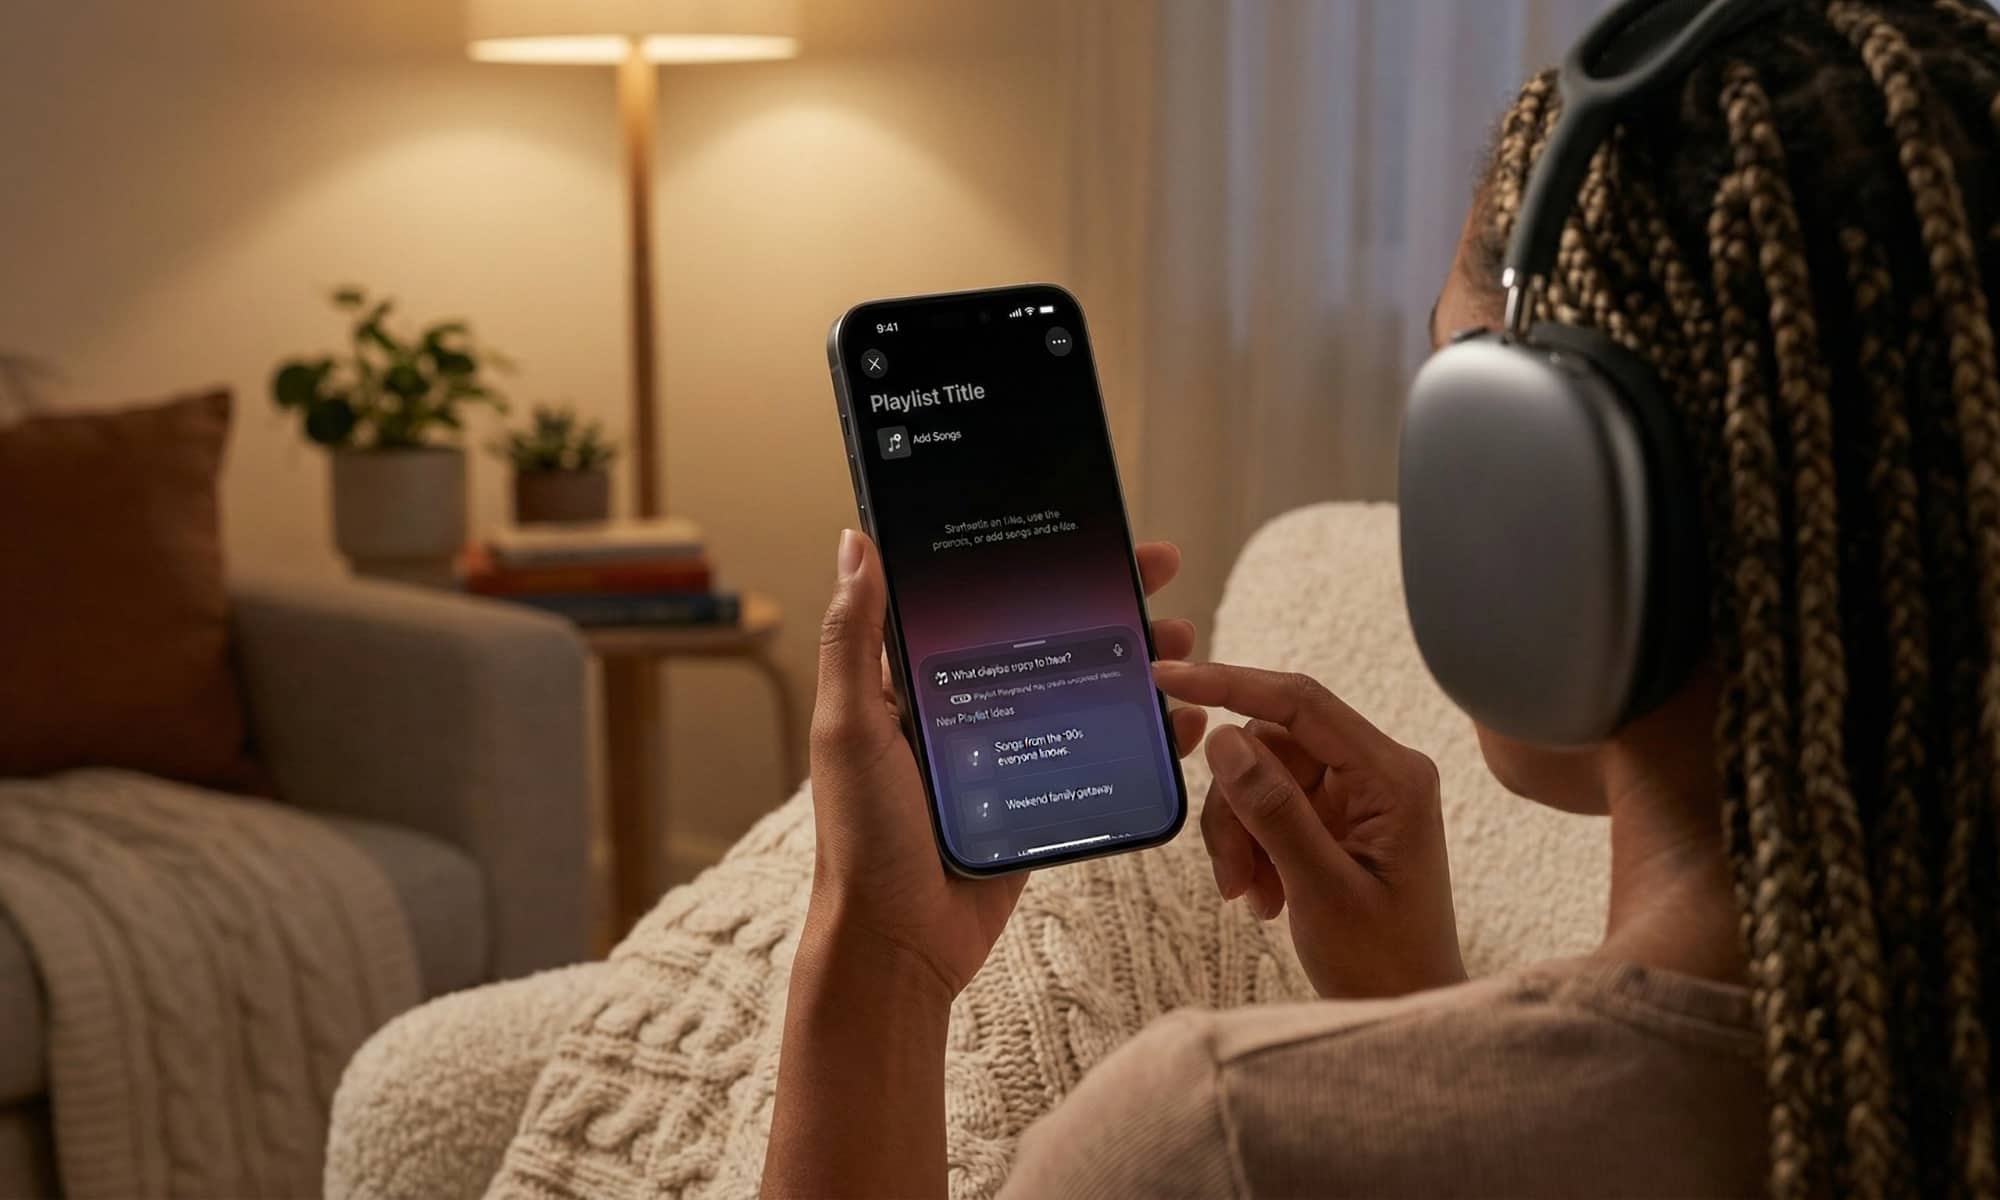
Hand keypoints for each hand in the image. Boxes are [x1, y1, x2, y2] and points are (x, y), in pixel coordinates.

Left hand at [806, 530, 1205, 995]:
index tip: (1084, 531)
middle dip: (1104, 602)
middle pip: (1046, 635)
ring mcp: (1006, 751)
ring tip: (1180, 644)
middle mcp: (965, 706)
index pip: (983, 600)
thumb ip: (854, 640)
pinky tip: (1179, 723)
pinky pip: (1097, 753)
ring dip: (1134, 661)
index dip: (1033, 562)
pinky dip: (1141, 733)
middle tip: (1157, 574)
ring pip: (1081, 688)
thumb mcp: (851, 728)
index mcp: (916, 680)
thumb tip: (853, 543)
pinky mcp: (1038, 797)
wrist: (900, 945)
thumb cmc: (863, 838)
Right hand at [1151, 662, 1465, 999]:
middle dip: (1236, 806)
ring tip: (1249, 897)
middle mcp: (1379, 772)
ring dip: (1241, 836)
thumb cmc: (1384, 963)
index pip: (1301, 702)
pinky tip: (1264, 897)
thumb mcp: (1320, 889)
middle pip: (1271, 745)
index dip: (1230, 683)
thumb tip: (1224, 738)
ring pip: (1261, 777)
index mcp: (1393, 776)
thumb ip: (1273, 809)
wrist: (1409, 1011)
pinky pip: (1270, 807)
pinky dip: (1253, 848)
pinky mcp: (1338, 819)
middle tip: (1230, 877)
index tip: (1169, 676)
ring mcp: (1358, 795)